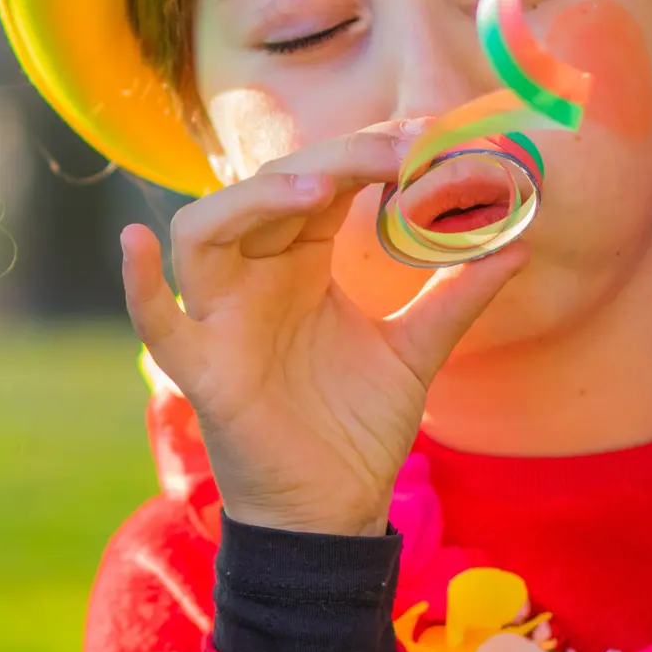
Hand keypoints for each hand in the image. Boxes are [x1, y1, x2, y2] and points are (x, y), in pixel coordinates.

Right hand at [122, 128, 525, 537]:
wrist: (336, 513)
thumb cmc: (355, 429)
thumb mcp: (416, 352)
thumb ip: (456, 295)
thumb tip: (515, 240)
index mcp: (297, 262)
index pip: (322, 181)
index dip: (370, 151)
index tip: (434, 137)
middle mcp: (253, 276)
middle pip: (271, 189)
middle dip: (335, 161)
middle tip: (403, 152)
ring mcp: (220, 318)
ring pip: (205, 230)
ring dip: (254, 199)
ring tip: (315, 189)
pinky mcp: (201, 369)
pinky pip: (157, 322)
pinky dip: (140, 285)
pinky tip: (136, 244)